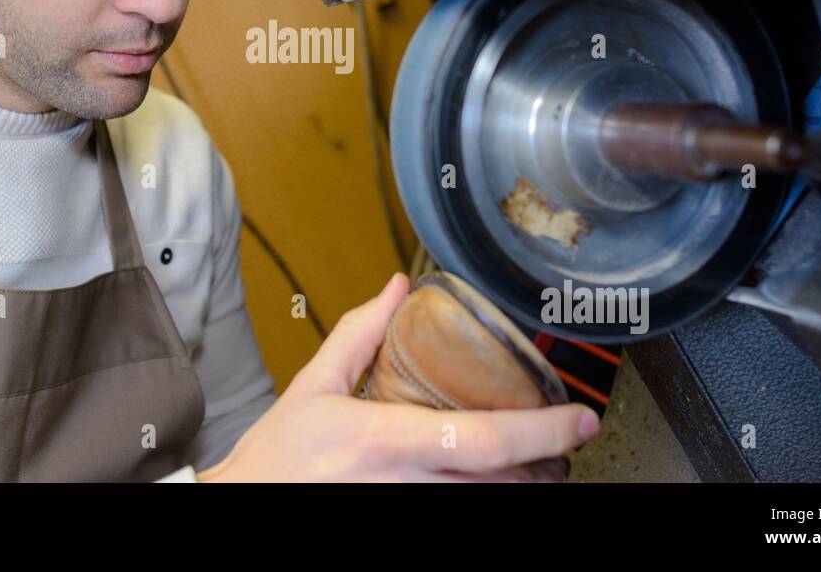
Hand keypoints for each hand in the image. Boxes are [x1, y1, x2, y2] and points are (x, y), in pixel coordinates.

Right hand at [195, 272, 599, 481]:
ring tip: (540, 461)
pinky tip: (495, 481)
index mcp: (382, 441)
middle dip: (546, 463)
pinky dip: (484, 496)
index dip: (543, 431)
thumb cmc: (273, 460)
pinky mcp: (399, 531)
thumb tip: (397, 289)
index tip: (580, 419)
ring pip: (487, 505)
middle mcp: (400, 487)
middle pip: (502, 484)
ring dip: (520, 484)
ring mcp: (404, 516)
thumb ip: (359, 336)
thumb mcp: (313, 388)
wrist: (241, 511)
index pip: (483, 440)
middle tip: (569, 439)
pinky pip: (459, 517)